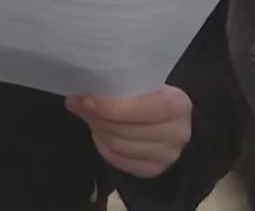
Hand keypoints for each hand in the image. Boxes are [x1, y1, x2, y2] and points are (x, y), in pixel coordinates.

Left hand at [66, 87, 191, 178]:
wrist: (168, 118)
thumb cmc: (152, 95)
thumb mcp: (141, 84)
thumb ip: (115, 87)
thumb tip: (76, 98)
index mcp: (178, 105)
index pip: (145, 109)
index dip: (113, 107)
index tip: (88, 99)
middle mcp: (178, 133)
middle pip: (126, 130)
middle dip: (98, 117)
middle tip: (80, 105)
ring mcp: (167, 156)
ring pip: (119, 146)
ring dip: (98, 130)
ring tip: (89, 116)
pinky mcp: (153, 170)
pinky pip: (118, 161)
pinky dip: (103, 146)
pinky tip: (99, 132)